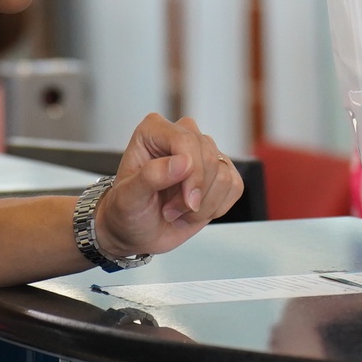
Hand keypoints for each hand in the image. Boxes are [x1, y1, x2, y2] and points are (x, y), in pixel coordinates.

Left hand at [96, 113, 242, 261]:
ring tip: (177, 211)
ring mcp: (203, 154)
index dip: (192, 173)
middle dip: (193, 194)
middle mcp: (182, 136)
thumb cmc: (126, 210)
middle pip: (209, 157)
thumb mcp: (128, 197)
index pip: (186, 140)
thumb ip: (151, 176)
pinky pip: (235, 187)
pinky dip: (216, 208)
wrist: (136, 231)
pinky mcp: (220, 172)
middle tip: (170, 210)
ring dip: (202, 205)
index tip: (186, 200)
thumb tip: (183, 162)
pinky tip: (194, 211)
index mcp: (154, 131)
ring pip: (224, 175)